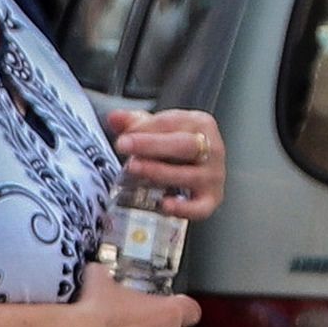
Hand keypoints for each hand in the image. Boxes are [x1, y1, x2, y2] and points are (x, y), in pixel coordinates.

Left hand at [109, 106, 225, 222]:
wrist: (196, 168)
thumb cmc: (176, 146)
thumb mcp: (156, 129)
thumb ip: (135, 122)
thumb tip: (115, 118)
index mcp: (200, 123)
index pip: (172, 122)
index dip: (144, 129)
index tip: (123, 135)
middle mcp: (212, 149)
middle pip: (184, 145)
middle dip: (151, 145)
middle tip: (124, 146)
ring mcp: (213, 175)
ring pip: (188, 175)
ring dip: (159, 172)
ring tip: (134, 169)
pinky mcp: (211, 200)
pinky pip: (200, 207)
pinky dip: (183, 208)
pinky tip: (163, 204)